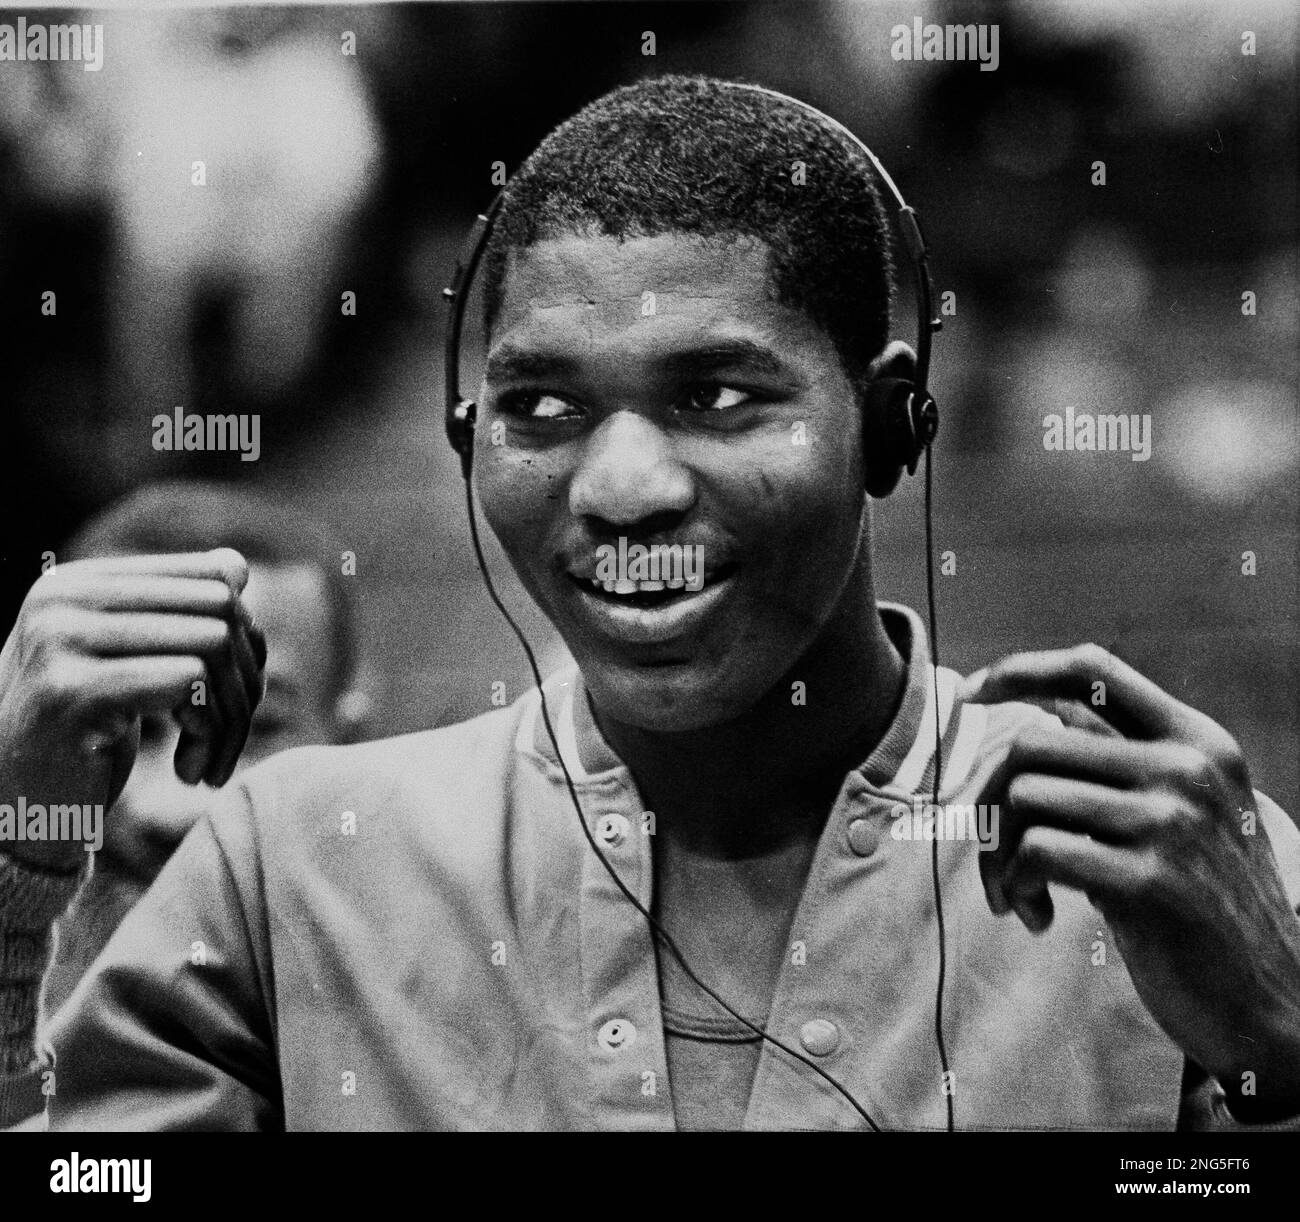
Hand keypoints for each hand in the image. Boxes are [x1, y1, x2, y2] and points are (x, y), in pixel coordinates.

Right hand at [0, 550, 265, 872]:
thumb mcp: (131, 665)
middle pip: (221, 608)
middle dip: (248, 679)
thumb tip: (238, 568)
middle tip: (231, 735)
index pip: (213, 573)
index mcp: (80, 581)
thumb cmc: (88, 739)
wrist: (18, 816)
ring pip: (213, 645)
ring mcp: (60, 640)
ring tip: (210, 762)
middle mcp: (62, 597)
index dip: (248, 637)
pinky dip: (210, 733)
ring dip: (233, 717)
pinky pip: (189, 683)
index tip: (237, 694)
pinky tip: (188, 772)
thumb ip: (177, 616)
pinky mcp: (73, 691)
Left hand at [960, 643, 1299, 1119]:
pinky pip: (1035, 851)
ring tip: (1019, 895)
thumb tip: (1042, 711)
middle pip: (1032, 744)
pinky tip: (1038, 916)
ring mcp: (1170, 822)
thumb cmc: (1202, 903)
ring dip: (998, 855)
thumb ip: (1125, 761)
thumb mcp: (1185, 811)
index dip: (1021, 670)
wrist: (1269, 1001)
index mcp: (1196, 739)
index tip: (974, 692)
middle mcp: (1186, 768)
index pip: (1092, 670)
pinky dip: (1015, 884)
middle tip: (997, 858)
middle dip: (989, 803)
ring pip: (1022, 796)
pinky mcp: (1148, 880)